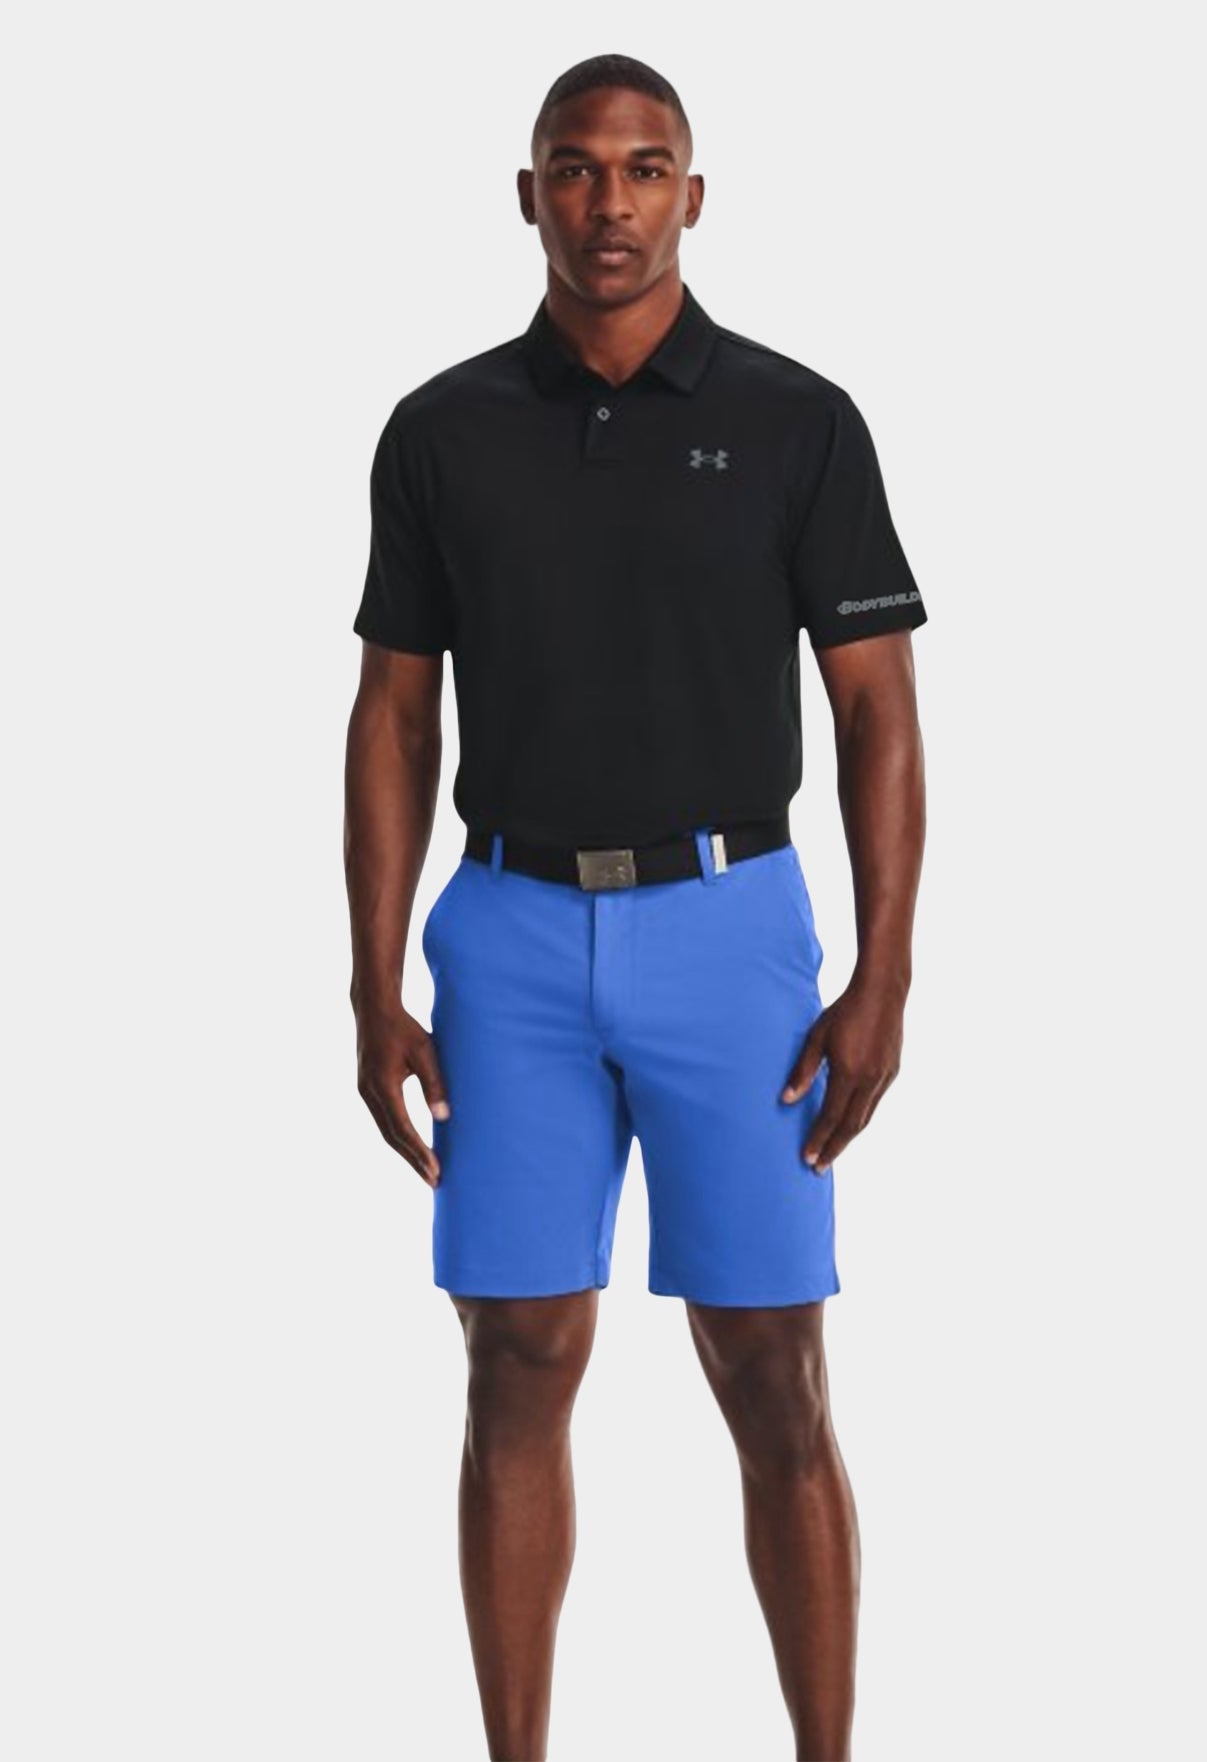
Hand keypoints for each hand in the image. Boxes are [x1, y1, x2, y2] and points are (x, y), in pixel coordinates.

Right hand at [355, 999, 450, 1186]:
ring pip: (386, 1132)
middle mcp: (369, 1093)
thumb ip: (434, 1084)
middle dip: (413, 1161)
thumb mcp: (425, 1051)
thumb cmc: (403, 1028)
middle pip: (392, 1138)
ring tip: (426, 1170)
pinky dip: (398, 1138)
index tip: (436, 1170)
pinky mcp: (367, 1090)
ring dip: (405, 1152)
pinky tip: (412, 1146)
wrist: (374, 1010)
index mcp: (383, 1086)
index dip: (419, 1152)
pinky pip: (383, 1121)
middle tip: (434, 1181)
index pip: (403, 1128)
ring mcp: (365, 1092)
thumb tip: (444, 1117)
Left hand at [781, 976, 904, 1172]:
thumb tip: (787, 1100)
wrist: (883, 992)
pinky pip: (874, 1103)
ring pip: (865, 1117)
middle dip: (834, 1149)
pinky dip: (860, 1119)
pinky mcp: (892, 1072)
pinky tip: (849, 1123)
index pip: (831, 1116)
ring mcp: (884, 1077)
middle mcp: (870, 1079)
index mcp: (849, 1072)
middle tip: (818, 1168)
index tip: (807, 1158)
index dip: (818, 1139)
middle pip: (851, 1126)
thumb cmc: (844, 1011)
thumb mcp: (816, 1037)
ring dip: (847, 1138)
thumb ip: (803, 1070)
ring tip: (832, 1152)